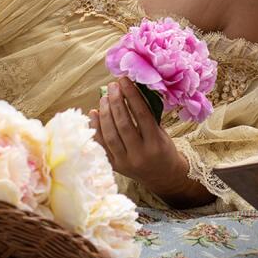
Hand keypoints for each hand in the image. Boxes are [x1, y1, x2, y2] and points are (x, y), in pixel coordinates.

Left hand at [88, 76, 187, 193]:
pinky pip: (101, 145)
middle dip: (116, 102)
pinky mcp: (114, 166)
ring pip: (110, 134)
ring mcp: (125, 162)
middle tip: (112, 86)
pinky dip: (95, 128)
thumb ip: (148, 116)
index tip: (125, 81)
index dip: (132, 96)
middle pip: (123, 124)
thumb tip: (131, 91)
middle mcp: (140, 154)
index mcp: (156, 144)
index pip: (142, 115)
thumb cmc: (163, 150)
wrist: (163, 177)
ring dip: (105, 113)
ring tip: (104, 98)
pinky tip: (94, 113)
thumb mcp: (162, 133)